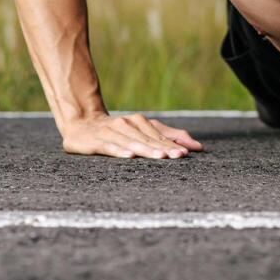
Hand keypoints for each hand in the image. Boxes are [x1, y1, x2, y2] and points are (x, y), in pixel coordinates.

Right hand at [59, 112, 204, 159]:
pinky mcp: (96, 141)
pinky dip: (120, 151)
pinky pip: (110, 147)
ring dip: (147, 150)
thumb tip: (198, 146)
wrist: (81, 124)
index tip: (187, 153)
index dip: (173, 145)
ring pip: (132, 143)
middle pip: (148, 140)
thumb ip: (169, 136)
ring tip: (161, 157)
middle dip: (164, 148)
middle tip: (179, 156)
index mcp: (140, 122)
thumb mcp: (143, 131)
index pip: (159, 136)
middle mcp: (127, 125)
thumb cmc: (117, 131)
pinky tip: (130, 155)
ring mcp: (111, 132)